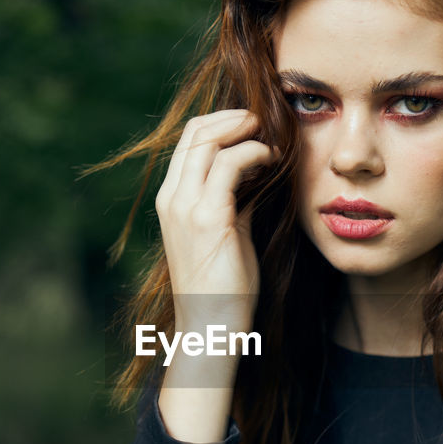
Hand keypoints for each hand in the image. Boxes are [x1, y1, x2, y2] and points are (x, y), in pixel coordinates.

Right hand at [155, 110, 275, 332]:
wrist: (212, 325)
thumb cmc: (223, 285)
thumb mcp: (227, 232)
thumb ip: (235, 201)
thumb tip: (257, 176)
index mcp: (171, 200)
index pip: (188, 142)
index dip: (219, 123)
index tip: (249, 126)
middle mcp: (172, 198)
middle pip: (196, 132)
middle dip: (232, 118)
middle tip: (261, 121)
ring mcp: (186, 206)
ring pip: (210, 141)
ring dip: (244, 131)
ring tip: (270, 141)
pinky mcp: (209, 217)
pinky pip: (231, 165)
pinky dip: (254, 153)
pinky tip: (270, 161)